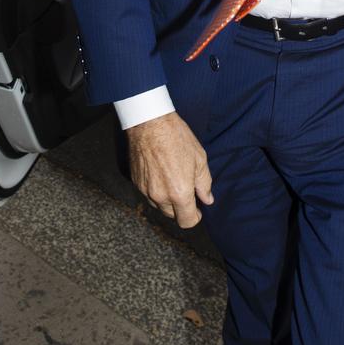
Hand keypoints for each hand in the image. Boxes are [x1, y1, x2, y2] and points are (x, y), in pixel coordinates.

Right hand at [127, 111, 213, 228]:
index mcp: (179, 193)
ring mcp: (145, 190)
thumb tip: (207, 199)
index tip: (197, 209)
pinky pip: (148, 194)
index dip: (194, 217)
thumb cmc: (176, 137)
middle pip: (172, 215)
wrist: (149, 122)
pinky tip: (160, 172)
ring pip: (159, 205)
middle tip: (186, 189)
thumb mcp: (199, 158)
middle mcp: (161, 196)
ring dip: (167, 199)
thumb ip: (204, 183)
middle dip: (180, 207)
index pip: (187, 221)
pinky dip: (155, 189)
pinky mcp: (136, 182)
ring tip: (172, 177)